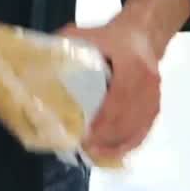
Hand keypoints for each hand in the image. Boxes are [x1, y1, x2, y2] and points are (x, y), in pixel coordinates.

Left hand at [57, 20, 159, 163]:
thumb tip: (34, 60)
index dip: (105, 120)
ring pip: (138, 127)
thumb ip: (63, 45)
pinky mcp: (155, 106)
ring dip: (117, 144)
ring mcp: (154, 96)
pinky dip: (129, 144)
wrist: (141, 35)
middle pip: (129, 118)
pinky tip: (113, 153)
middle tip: (84, 148)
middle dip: (107, 137)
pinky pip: (145, 129)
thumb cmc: (109, 38)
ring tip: (95, 155)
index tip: (87, 134)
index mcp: (131, 64)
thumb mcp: (86, 35)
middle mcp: (147, 83)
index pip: (119, 98)